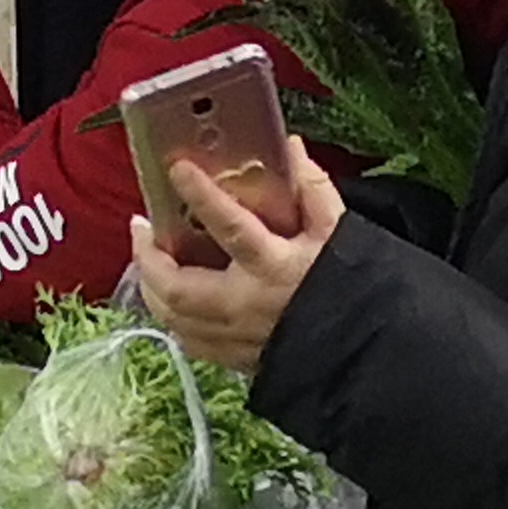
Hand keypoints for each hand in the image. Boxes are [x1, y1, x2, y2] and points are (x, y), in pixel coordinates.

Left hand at [129, 132, 340, 370]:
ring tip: (149, 255)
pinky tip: (170, 294)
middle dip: (149, 256)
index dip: (201, 196)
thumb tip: (292, 150)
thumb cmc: (351, 288)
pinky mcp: (234, 359)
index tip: (178, 169)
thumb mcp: (338, 233)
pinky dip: (171, 314)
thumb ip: (314, 190)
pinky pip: (188, 338)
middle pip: (178, 286)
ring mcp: (236, 337)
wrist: (366, 350)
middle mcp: (247, 305)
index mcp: (275, 268)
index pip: (230, 227)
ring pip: (173, 316)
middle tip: (141, 225)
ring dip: (152, 285)